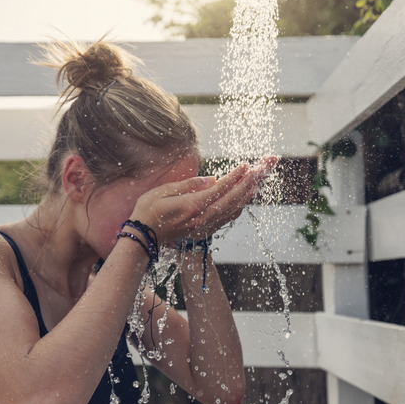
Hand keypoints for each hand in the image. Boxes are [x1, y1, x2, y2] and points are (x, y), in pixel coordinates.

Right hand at [130, 155, 277, 243]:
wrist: (143, 237)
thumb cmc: (148, 211)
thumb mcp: (164, 191)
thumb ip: (190, 185)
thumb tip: (213, 179)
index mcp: (192, 206)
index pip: (220, 188)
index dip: (235, 177)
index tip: (245, 166)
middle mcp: (202, 217)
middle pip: (232, 199)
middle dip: (248, 183)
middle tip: (261, 170)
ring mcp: (204, 226)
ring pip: (232, 210)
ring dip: (246, 195)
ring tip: (257, 182)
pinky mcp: (203, 231)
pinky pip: (226, 219)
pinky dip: (237, 208)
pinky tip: (243, 200)